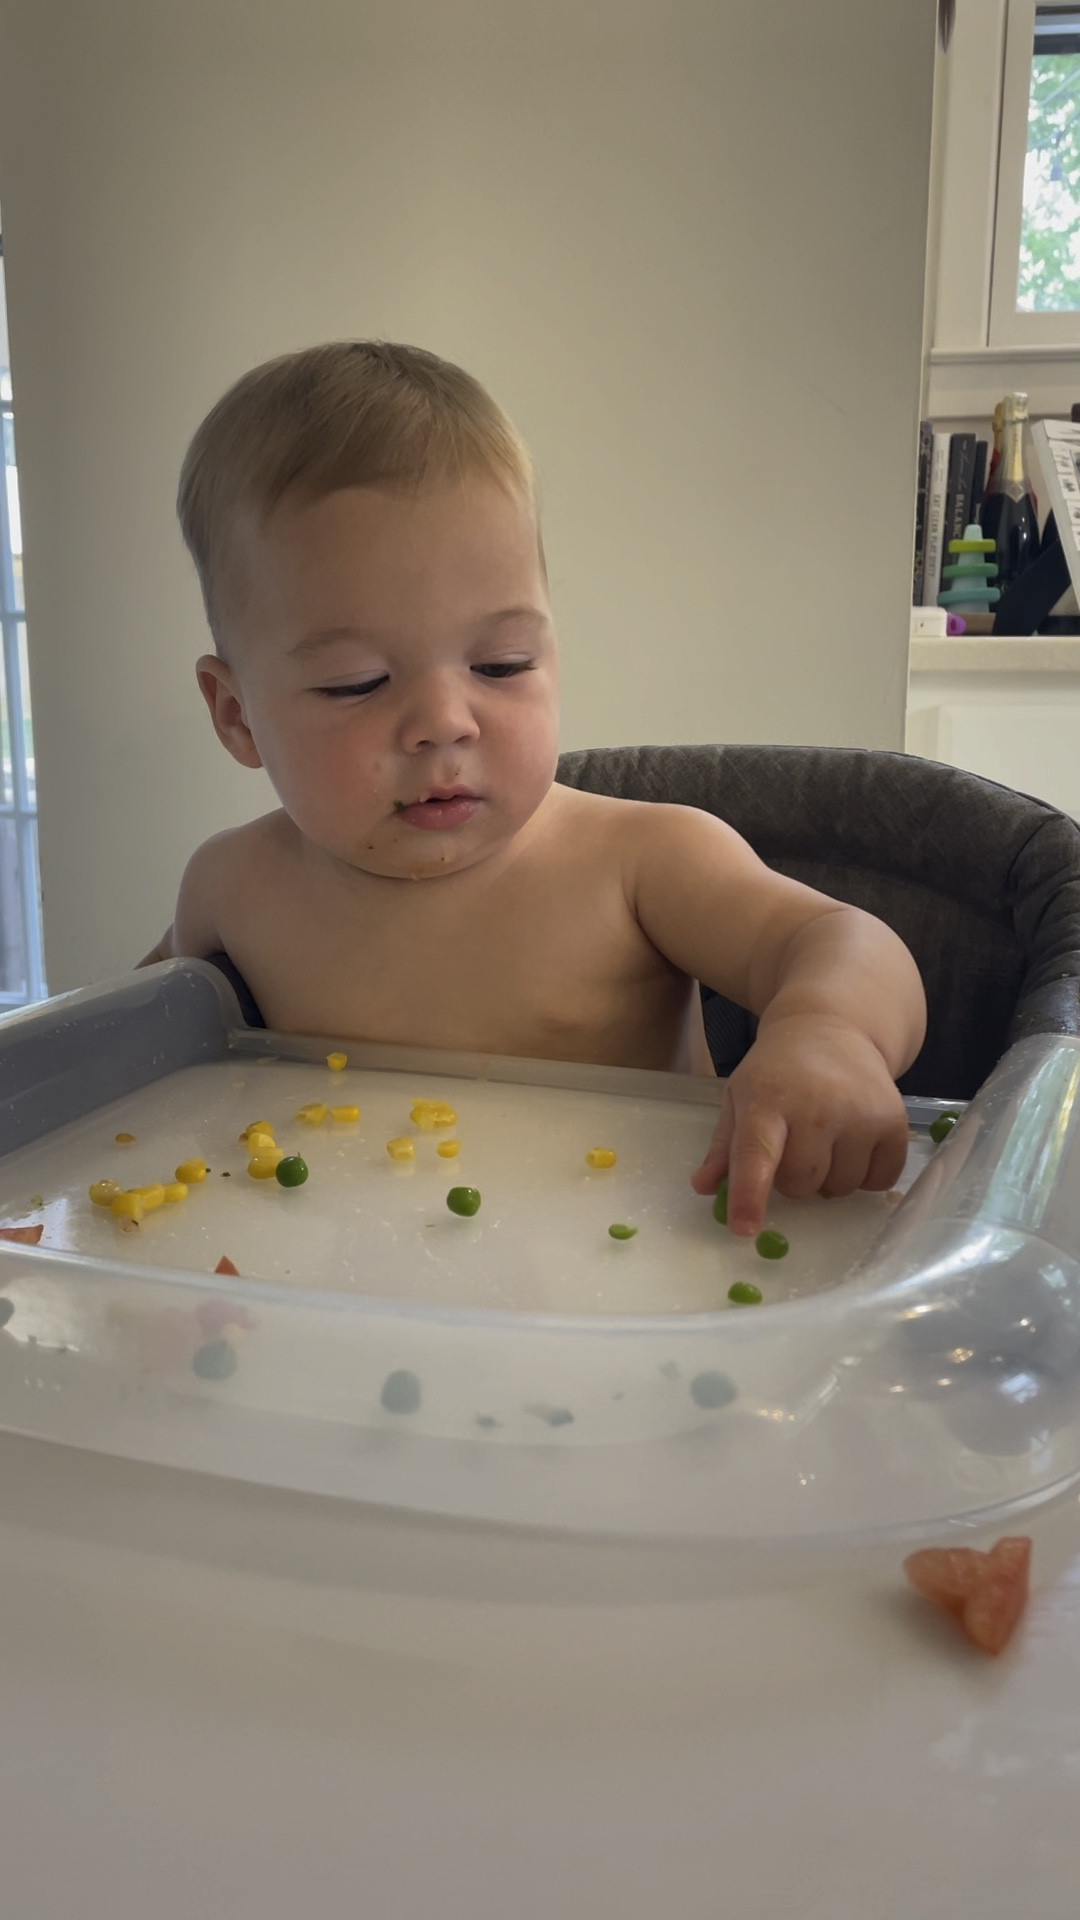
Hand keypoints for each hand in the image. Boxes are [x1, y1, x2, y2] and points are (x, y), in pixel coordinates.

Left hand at [690, 1015, 910, 1236]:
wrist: (831, 1026)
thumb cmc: (777, 1071)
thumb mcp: (740, 1097)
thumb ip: (723, 1147)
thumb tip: (705, 1188)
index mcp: (768, 1099)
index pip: (757, 1154)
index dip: (749, 1195)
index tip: (744, 1228)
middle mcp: (817, 1106)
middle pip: (800, 1184)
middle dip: (792, 1178)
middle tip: (793, 1144)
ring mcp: (860, 1113)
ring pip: (839, 1188)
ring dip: (829, 1178)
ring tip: (825, 1140)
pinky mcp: (895, 1122)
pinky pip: (879, 1182)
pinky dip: (865, 1176)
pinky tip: (854, 1144)